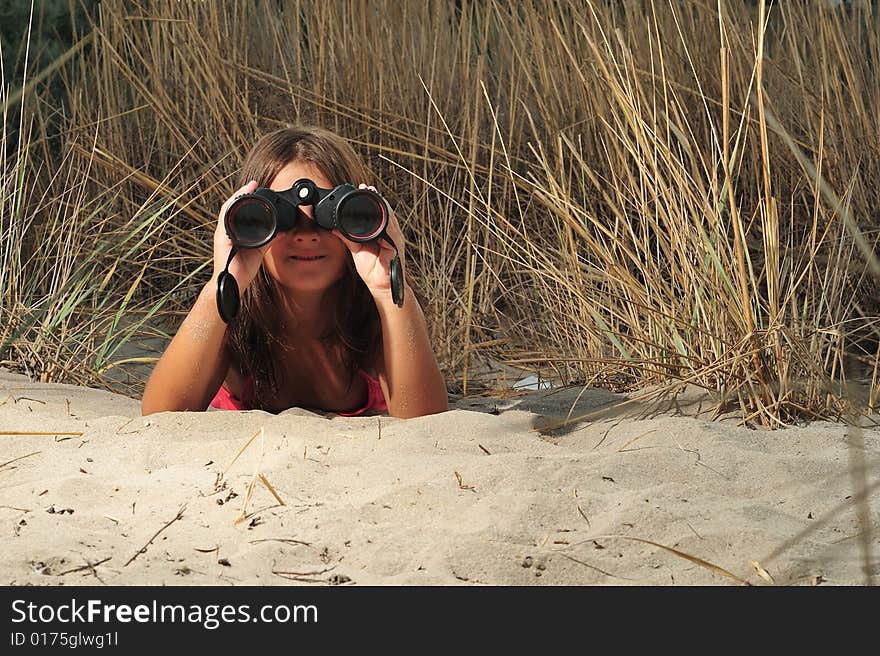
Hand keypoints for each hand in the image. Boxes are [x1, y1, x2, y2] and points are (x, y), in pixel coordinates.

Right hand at [212, 180, 269, 289]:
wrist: (234, 284)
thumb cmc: (242, 268)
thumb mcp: (259, 250)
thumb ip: (268, 239)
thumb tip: (281, 231)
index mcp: (235, 232)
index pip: (239, 210)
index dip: (246, 198)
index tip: (257, 187)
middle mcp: (227, 231)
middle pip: (232, 206)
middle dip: (242, 193)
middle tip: (253, 184)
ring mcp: (223, 235)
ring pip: (227, 211)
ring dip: (237, 198)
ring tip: (247, 189)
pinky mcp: (223, 241)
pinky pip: (226, 222)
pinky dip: (231, 212)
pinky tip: (238, 205)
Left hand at [332, 184, 406, 301]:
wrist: (381, 287)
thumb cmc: (372, 270)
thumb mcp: (357, 251)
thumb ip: (348, 238)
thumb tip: (335, 228)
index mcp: (382, 233)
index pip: (378, 212)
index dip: (372, 200)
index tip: (362, 188)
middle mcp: (391, 234)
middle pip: (385, 211)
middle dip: (377, 197)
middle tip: (366, 186)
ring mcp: (395, 240)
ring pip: (389, 217)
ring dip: (381, 205)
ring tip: (373, 193)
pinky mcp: (396, 247)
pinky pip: (390, 231)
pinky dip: (385, 221)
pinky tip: (379, 214)